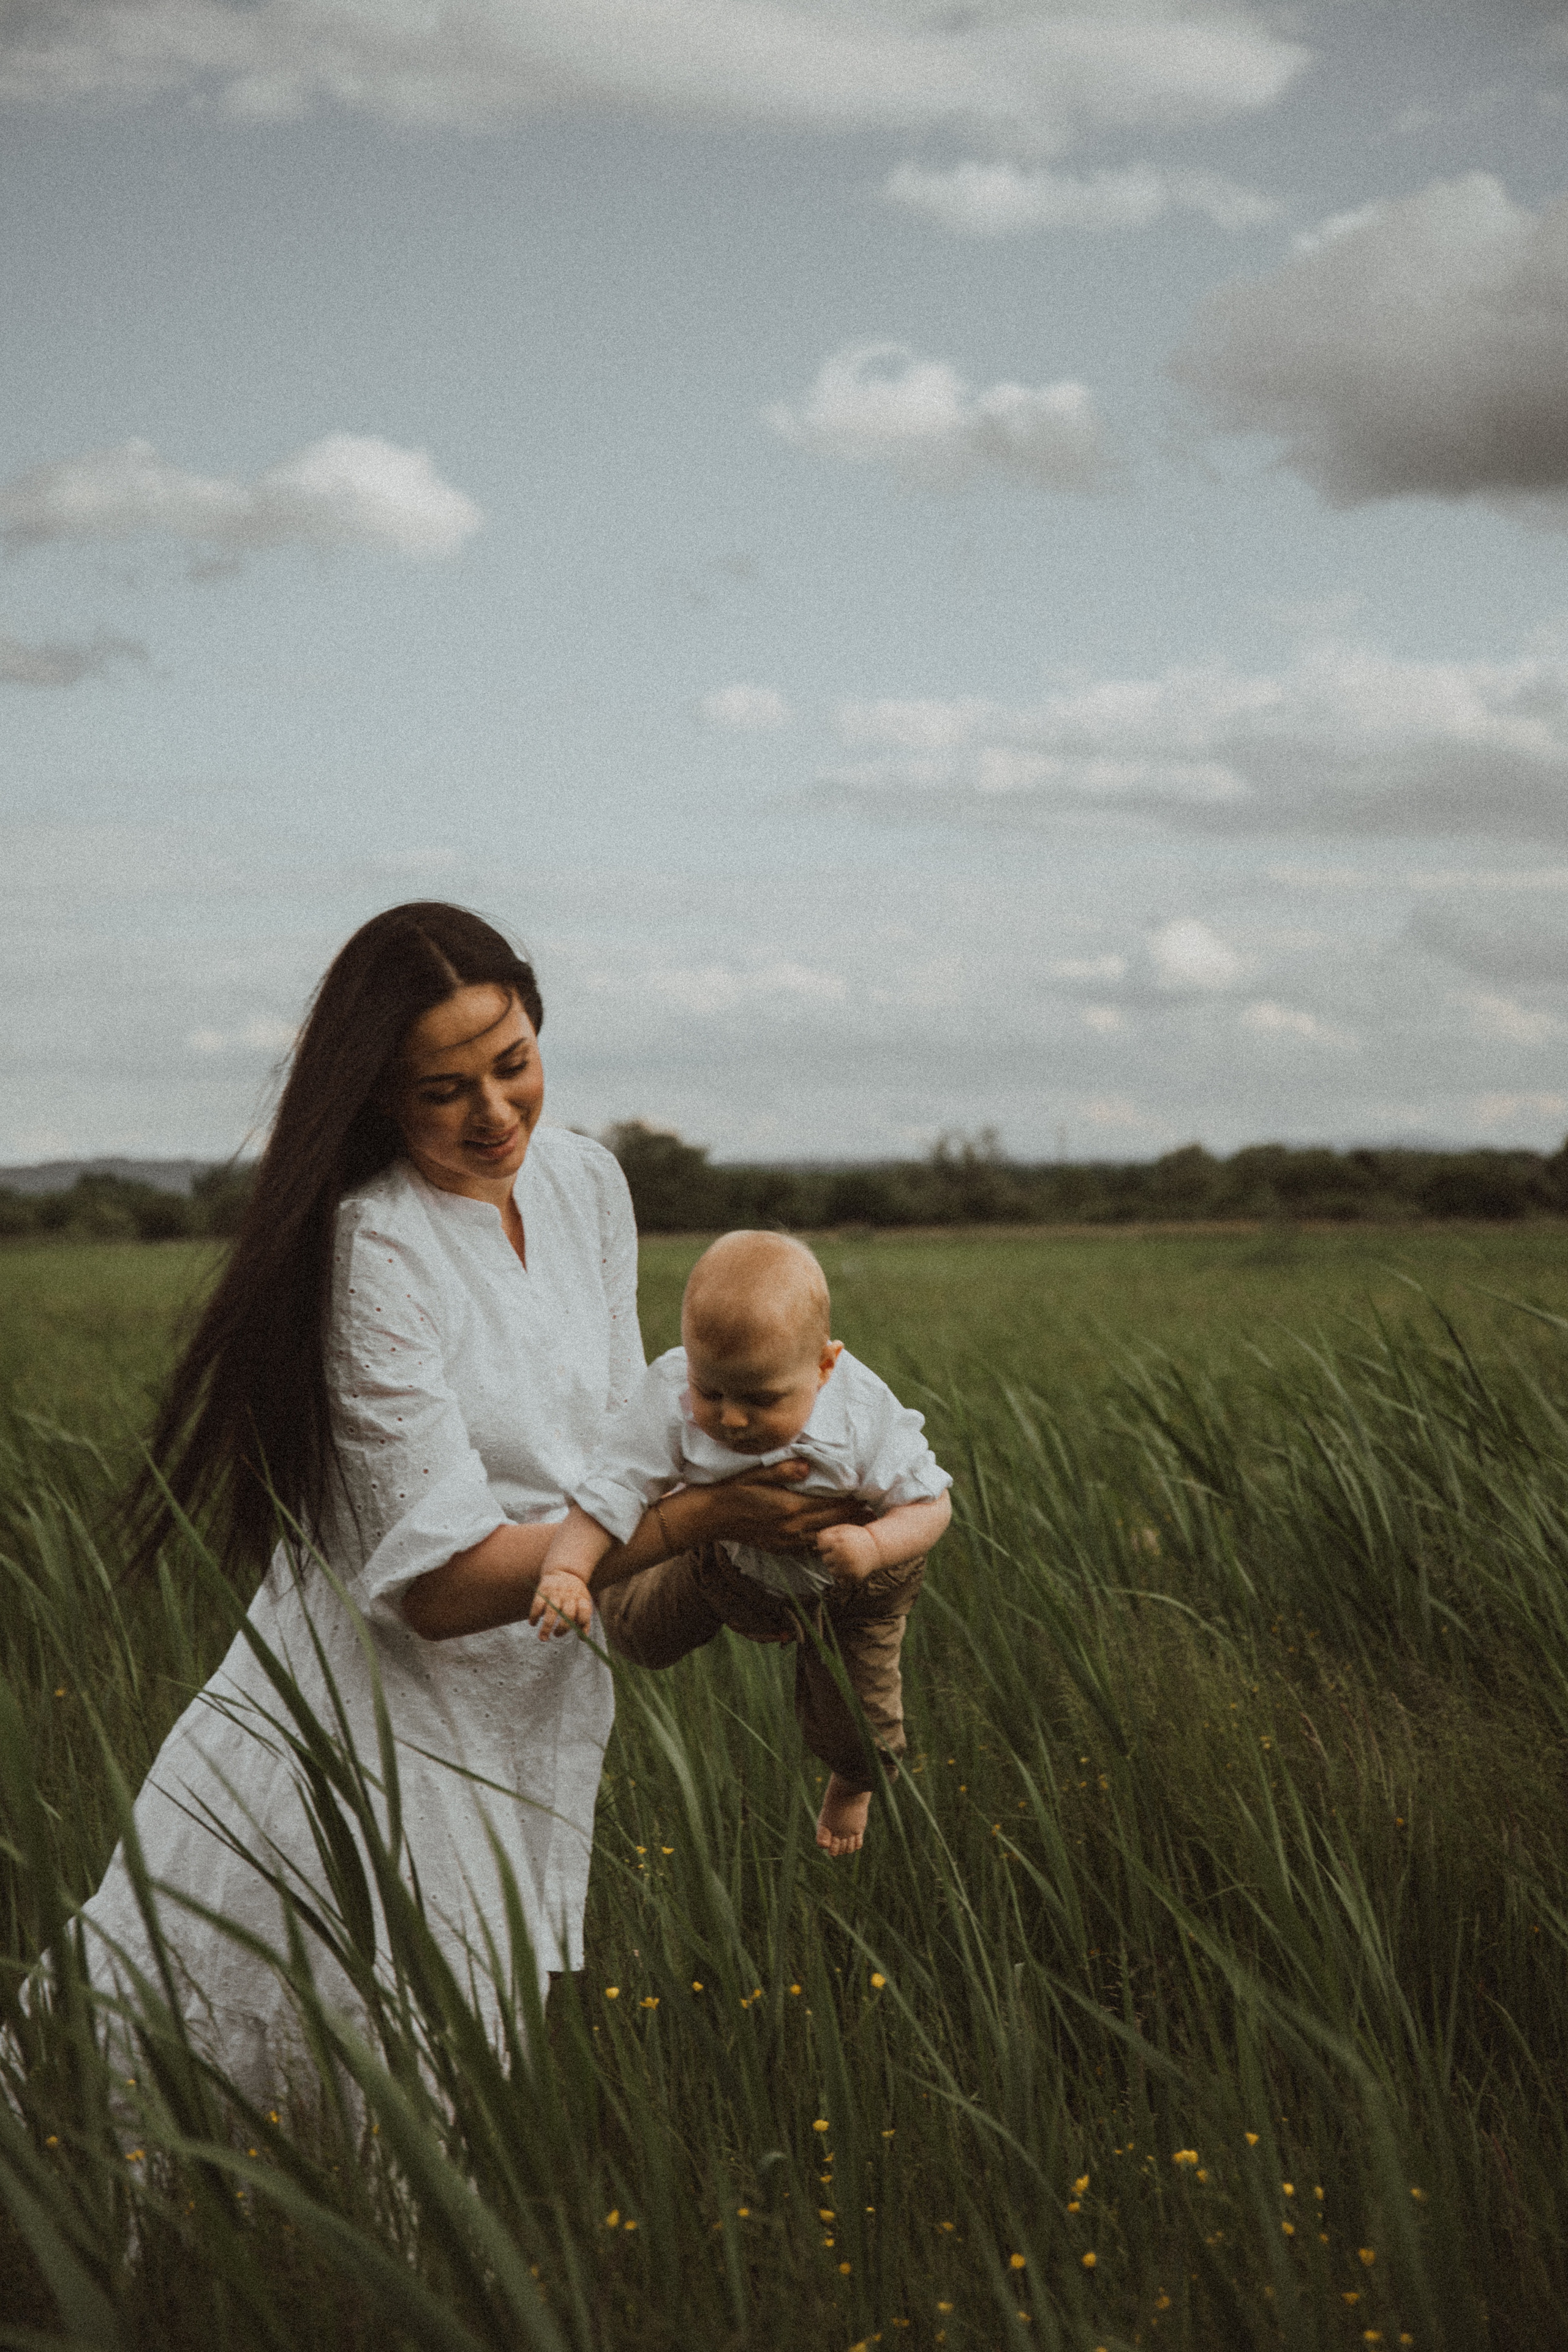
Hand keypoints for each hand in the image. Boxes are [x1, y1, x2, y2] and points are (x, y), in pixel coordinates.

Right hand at [529, 1568, 593, 1639]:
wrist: (565, 1571)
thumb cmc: (575, 1594)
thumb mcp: (583, 1603)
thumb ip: (584, 1620)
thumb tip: (583, 1639)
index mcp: (581, 1599)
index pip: (585, 1611)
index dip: (582, 1622)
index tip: (576, 1632)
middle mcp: (569, 1596)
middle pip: (568, 1614)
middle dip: (562, 1628)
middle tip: (556, 1635)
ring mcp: (555, 1593)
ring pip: (551, 1611)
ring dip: (546, 1627)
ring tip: (543, 1638)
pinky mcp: (543, 1590)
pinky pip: (537, 1604)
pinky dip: (534, 1616)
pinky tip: (532, 1623)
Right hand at [702, 1461, 874, 1556]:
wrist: (707, 1517)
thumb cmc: (730, 1488)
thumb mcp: (754, 1472)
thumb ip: (782, 1469)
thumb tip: (807, 1465)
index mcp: (790, 1508)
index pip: (831, 1505)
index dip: (852, 1500)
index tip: (870, 1492)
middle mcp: (791, 1529)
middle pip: (833, 1523)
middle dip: (855, 1517)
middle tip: (875, 1507)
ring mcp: (785, 1541)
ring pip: (824, 1538)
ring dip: (843, 1531)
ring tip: (863, 1523)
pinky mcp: (778, 1548)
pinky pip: (809, 1546)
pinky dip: (825, 1540)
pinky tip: (833, 1535)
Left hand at [816, 1522, 880, 1583]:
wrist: (876, 1548)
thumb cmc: (856, 1537)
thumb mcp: (843, 1529)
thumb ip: (827, 1533)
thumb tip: (815, 1539)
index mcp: (839, 1542)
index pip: (821, 1545)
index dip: (827, 1544)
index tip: (834, 1543)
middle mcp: (842, 1555)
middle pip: (824, 1559)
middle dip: (831, 1555)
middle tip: (843, 1551)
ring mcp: (847, 1567)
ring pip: (830, 1570)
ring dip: (835, 1566)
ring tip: (846, 1559)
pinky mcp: (852, 1577)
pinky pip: (839, 1579)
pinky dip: (842, 1574)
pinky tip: (850, 1567)